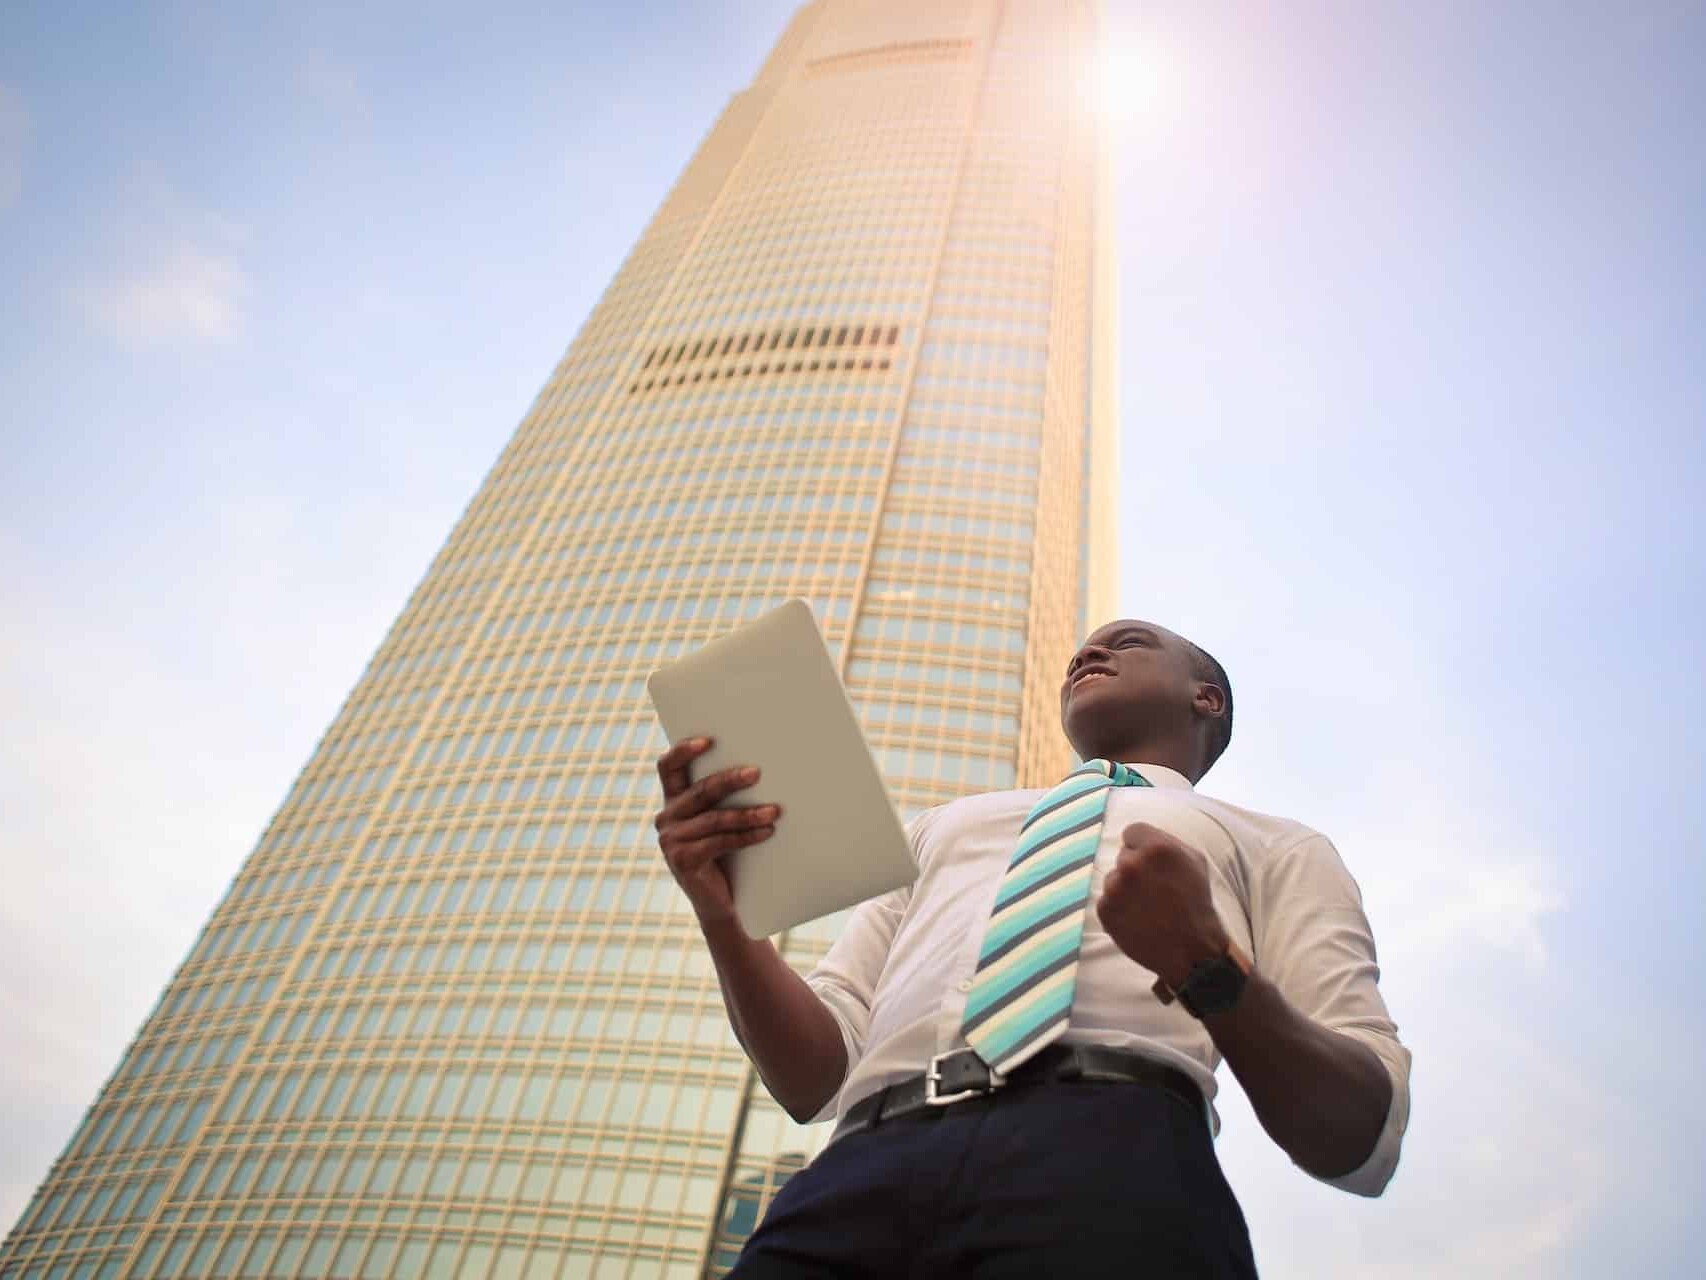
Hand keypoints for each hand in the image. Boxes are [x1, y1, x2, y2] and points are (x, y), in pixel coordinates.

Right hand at [653, 736, 780, 928]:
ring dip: (748, 813)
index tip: (708, 741)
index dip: (683, 751)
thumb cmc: (728, 855)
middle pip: (699, 791)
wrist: (722, 903)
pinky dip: (747, 836)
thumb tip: (759, 769)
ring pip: (714, 818)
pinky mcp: (683, 861)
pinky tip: (767, 831)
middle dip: (729, 780)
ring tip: (774, 810)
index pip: (667, 767)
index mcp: (674, 801)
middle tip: (756, 773)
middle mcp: (667, 818)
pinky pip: (719, 842)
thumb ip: (725, 798)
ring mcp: (672, 841)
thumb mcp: (722, 821)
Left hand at [1094, 822, 1229, 990]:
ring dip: (1126, 889)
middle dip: (1137, 869)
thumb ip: (1166, 841)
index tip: (1152, 863)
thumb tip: (1139, 837)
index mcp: (1156, 848)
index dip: (1142, 846)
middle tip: (1155, 890)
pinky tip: (1138, 919)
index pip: (1132, 832)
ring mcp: (1116, 888)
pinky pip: (1107, 900)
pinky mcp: (1105, 910)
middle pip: (1123, 856)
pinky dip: (1119, 909)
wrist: (1192, 950)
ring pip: (1114, 879)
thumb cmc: (1196, 902)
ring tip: (1148, 907)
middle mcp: (1132, 865)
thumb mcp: (1194, 861)